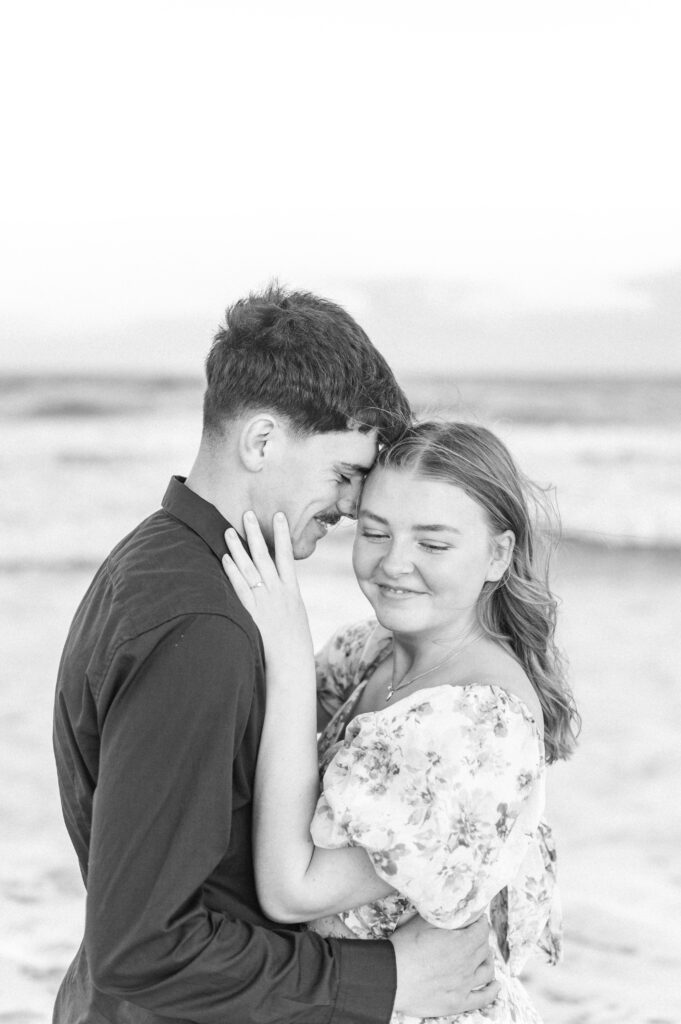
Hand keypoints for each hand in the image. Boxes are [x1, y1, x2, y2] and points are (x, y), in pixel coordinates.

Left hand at [223, 512, 313, 669]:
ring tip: (228, 531)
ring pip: (249, 569)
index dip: (282, 534)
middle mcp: (278, 592)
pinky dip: (231, 572)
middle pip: (264, 556)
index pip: (287, 555)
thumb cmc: (295, 642)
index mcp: (292, 591)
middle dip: (255, 534)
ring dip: (238, 549)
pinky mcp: (251, 612)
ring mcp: (264, 601)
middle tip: (246, 514)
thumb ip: (286, 598)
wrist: (291, 663)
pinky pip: (239, 588)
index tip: (278, 515)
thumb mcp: (296, 615)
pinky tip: (224, 559)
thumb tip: (279, 585)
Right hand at [390, 915, 498, 1016]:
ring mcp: (464, 985)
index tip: (476, 917)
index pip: (482, 929)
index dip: (481, 920)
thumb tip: (450, 905)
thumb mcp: (421, 921)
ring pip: (487, 971)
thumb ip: (440, 914)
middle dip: (481, 938)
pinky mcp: (457, 1002)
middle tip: (475, 933)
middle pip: (484, 948)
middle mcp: (467, 964)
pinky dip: (492, 991)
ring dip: (488, 960)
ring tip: (484, 956)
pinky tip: (495, 985)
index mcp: (461, 942)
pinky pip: (483, 998)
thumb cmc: (403, 947)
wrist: (390, 977)